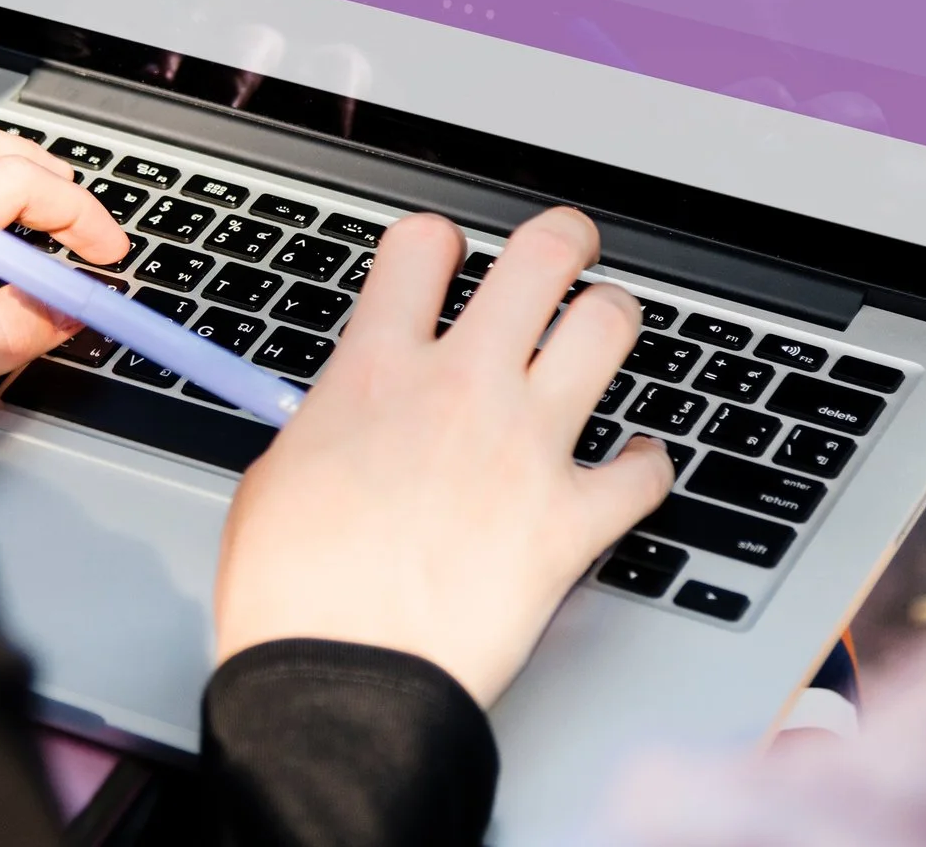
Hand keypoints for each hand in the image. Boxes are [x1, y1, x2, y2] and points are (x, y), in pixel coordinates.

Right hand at [213, 207, 673, 704]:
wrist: (342, 684)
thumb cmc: (294, 597)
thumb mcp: (278, 474)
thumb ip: (329, 419)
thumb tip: (349, 410)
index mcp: (377, 371)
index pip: (423, 245)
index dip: (439, 242)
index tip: (447, 258)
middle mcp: (462, 389)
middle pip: (541, 255)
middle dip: (562, 240)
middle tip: (564, 251)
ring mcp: (525, 446)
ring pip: (608, 327)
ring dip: (610, 323)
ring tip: (601, 335)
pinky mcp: (572, 520)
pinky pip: (647, 469)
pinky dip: (646, 465)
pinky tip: (632, 467)